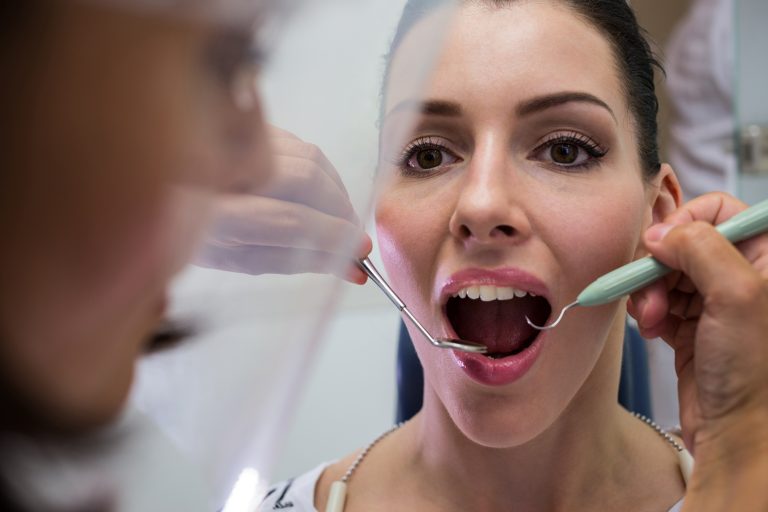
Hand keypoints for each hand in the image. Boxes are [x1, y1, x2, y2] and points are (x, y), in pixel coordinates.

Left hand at [195, 126, 370, 282]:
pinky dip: (320, 169)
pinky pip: (300, 144)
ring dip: (335, 188)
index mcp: (218, 217)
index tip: (360, 251)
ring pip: (308, 156)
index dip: (332, 236)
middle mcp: (225, 169)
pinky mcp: (247, 123)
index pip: (291, 222)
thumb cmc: (204, 236)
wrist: (167, 195)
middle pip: (305, 179)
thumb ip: (298, 261)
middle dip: (340, 207)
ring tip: (338, 214)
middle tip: (351, 232)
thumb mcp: (244, 259)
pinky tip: (319, 190)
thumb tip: (351, 267)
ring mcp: (235, 139)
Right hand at [628, 192, 767, 454]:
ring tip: (650, 321)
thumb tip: (658, 234)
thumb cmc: (756, 373)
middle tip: (651, 296)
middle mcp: (743, 275)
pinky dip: (647, 312)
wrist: (741, 434)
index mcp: (767, 257)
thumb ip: (699, 248)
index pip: (718, 210)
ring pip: (665, 272)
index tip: (663, 248)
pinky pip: (658, 301)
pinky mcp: (693, 326)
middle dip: (659, 267)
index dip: (685, 222)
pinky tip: (652, 331)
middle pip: (683, 242)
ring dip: (648, 293)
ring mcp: (716, 302)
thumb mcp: (737, 296)